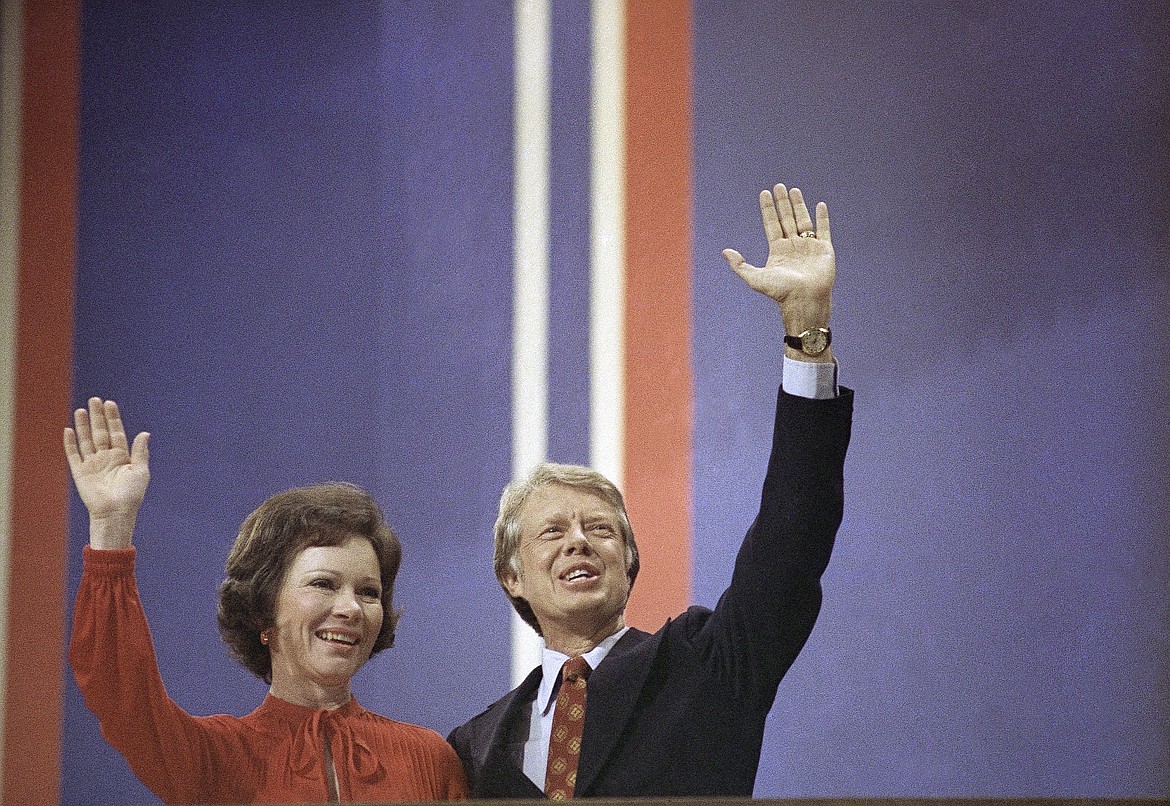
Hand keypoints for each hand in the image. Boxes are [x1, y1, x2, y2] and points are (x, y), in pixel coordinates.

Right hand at [63, 398, 150, 548]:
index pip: (116, 432)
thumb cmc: (131, 495)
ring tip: (80, 410)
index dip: (113, 418)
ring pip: (86, 440)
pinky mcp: (80, 472)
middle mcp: (106, 458)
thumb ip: (141, 452)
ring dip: (83, 425)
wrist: (115, 513)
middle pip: (100, 432)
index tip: (110, 403)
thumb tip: (145, 432)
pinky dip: (70, 443)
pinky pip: (74, 454)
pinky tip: (68, 429)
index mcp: (122, 457)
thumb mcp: (140, 471)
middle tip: (94, 399)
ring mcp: (93, 464)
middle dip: (97, 416)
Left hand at [722, 184, 834, 343]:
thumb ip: (740, 265)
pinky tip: (820, 205)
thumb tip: (725, 251)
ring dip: (799, 205)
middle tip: (778, 186)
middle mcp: (792, 246)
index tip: (764, 193)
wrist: (804, 300)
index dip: (768, 209)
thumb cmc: (780, 292)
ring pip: (803, 220)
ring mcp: (809, 247)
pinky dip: (823, 217)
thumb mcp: (755, 278)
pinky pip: (824, 229)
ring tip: (794, 190)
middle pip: (786, 219)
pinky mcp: (824, 249)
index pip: (771, 224)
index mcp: (777, 250)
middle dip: (782, 203)